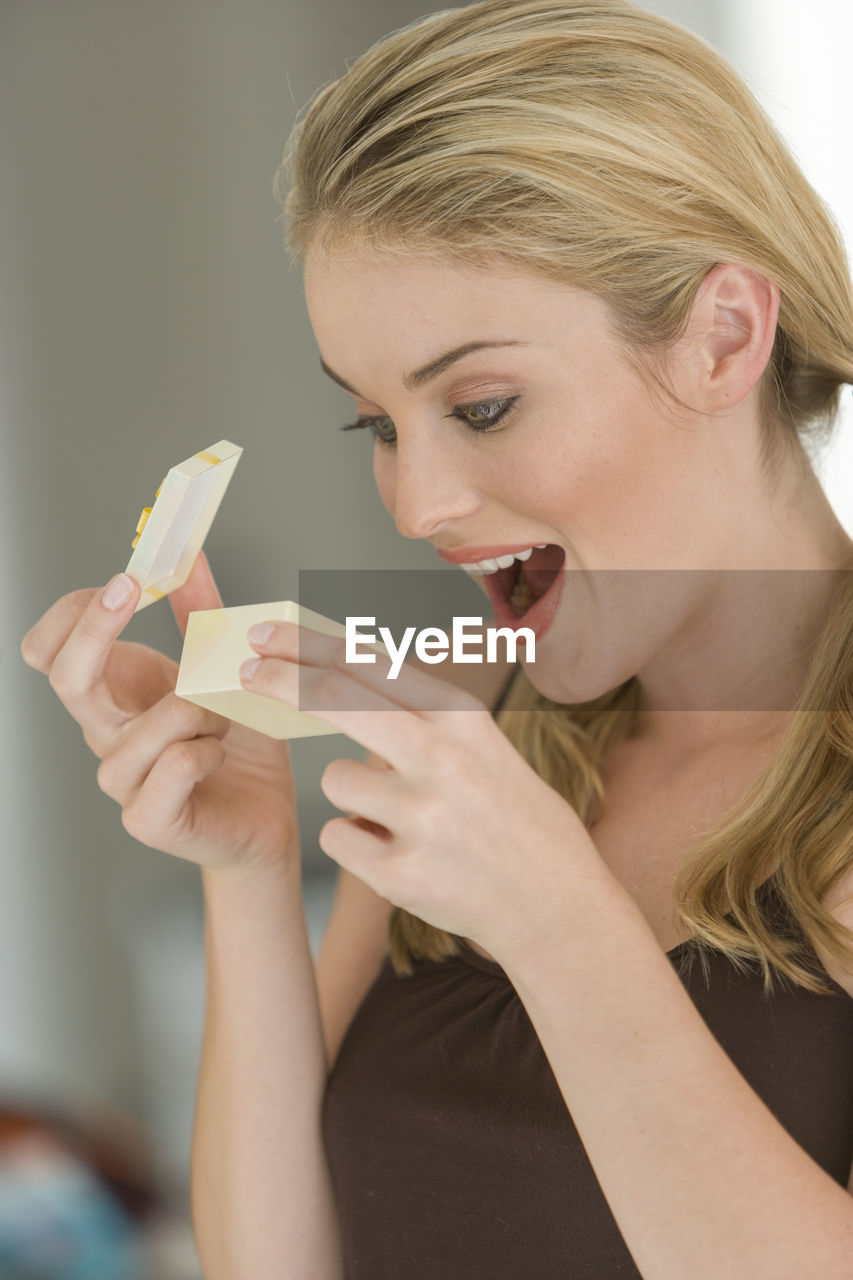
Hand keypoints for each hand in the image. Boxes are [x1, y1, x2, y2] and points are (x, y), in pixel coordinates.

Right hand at [21, 552, 300, 880]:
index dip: (74, 611)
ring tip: (224, 719)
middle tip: (133, 590)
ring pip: (141, 727)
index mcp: (112, 694)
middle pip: (66, 677)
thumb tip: (191, 556)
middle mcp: (106, 734)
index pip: (49, 649)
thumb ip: (202, 615)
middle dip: (96, 627)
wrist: (264, 815)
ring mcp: (122, 779)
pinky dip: (204, 751)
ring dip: (196, 710)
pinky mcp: (148, 819)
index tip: (126, 580)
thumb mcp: (223, 668)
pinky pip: (171, 768)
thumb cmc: (239, 744)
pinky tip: (219, 753)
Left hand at [240, 620, 609, 961]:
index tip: (268, 636)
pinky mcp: (400, 873)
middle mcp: (442, 759)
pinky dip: (358, 845)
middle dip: (282, 680)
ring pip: (334, 781)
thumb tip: (345, 674)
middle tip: (244, 670)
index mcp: (464, 720)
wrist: (556, 907)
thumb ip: (422, 717)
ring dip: (351, 796)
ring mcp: (421, 818)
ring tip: (403, 821)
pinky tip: (402, 856)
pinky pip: (338, 838)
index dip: (310, 647)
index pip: (371, 666)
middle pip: (337, 701)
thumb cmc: (517, 821)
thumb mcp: (484, 749)